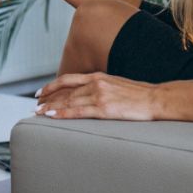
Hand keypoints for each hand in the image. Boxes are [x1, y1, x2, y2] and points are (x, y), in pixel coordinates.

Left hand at [34, 72, 157, 120]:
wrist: (157, 99)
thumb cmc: (140, 95)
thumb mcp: (117, 85)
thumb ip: (102, 87)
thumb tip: (90, 95)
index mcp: (99, 76)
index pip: (68, 80)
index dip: (52, 86)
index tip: (40, 93)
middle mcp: (96, 83)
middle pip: (64, 91)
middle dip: (47, 98)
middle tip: (35, 106)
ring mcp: (99, 95)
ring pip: (68, 101)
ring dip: (50, 107)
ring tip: (38, 113)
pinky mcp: (104, 108)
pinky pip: (78, 111)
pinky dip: (62, 113)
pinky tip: (52, 116)